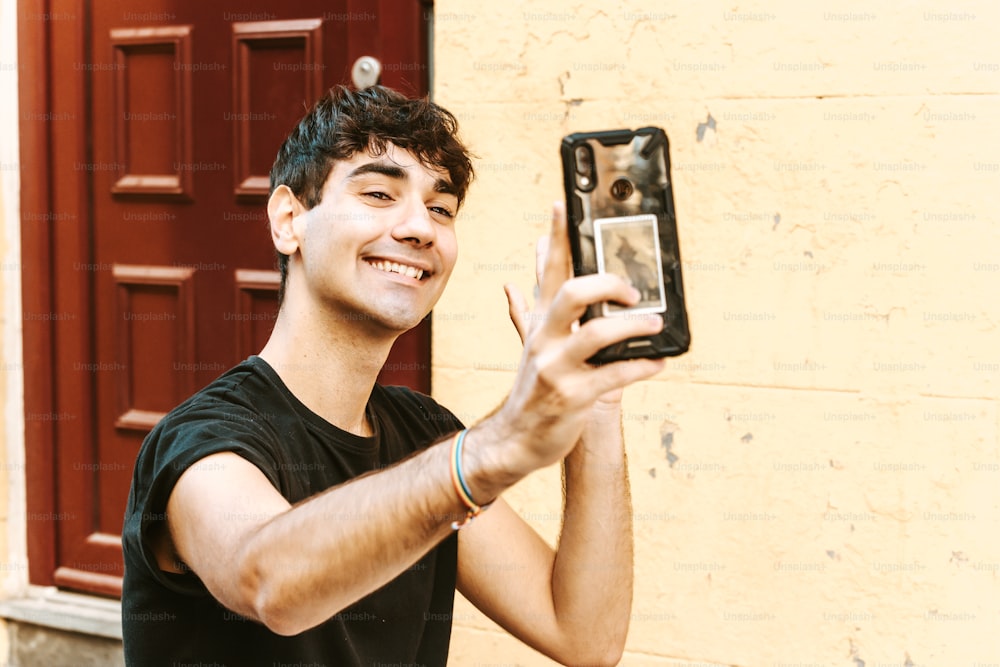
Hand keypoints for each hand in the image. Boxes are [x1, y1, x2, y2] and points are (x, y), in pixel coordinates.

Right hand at [492, 202, 664, 472]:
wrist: (517, 438)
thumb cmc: (534, 385)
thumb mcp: (530, 342)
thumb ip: (527, 308)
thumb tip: (516, 279)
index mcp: (541, 321)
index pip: (548, 269)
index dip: (556, 235)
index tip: (564, 203)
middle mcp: (546, 339)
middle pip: (571, 293)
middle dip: (606, 283)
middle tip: (632, 290)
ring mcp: (557, 368)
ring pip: (596, 333)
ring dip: (633, 326)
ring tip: (655, 324)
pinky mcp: (574, 397)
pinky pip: (615, 375)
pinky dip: (642, 366)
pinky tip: (660, 362)